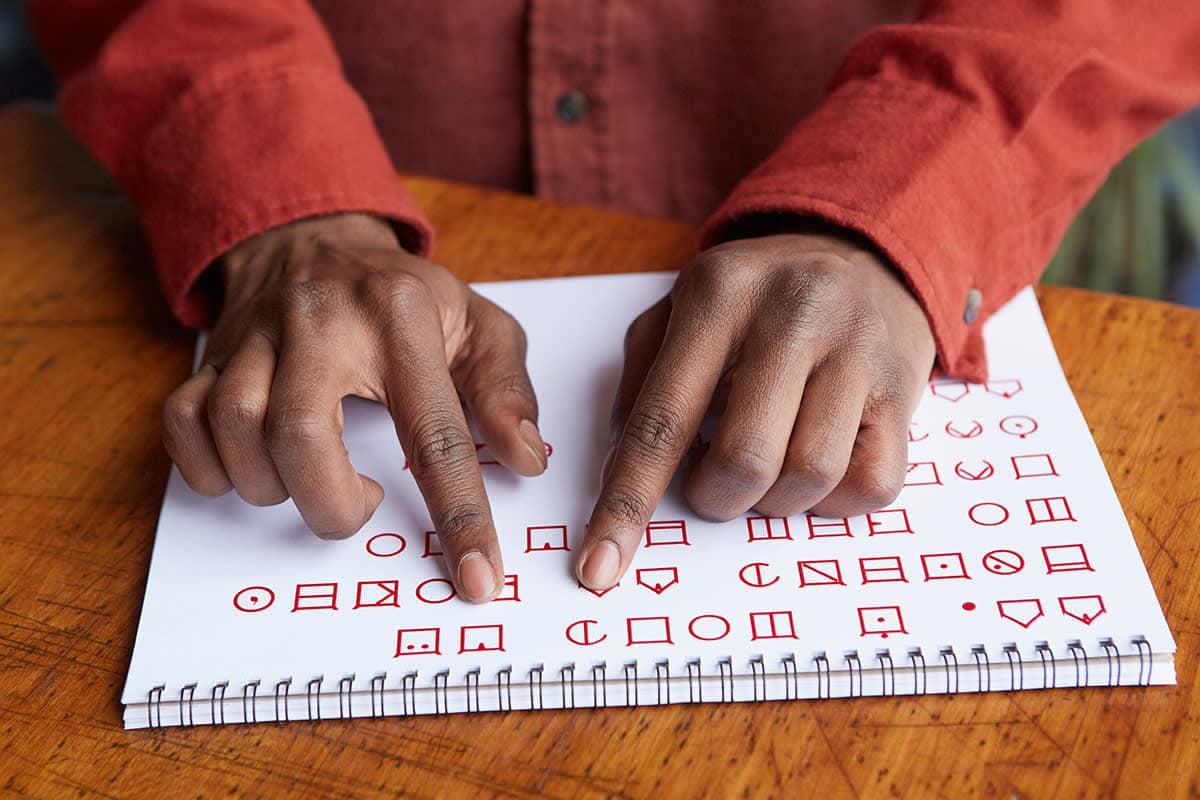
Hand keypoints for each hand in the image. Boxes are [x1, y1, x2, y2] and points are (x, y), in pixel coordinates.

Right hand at [162, 213, 546, 601]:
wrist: (315, 233)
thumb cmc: (406, 295)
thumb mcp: (479, 323)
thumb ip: (507, 390)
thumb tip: (527, 460)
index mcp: (401, 319)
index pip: (434, 432)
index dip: (458, 514)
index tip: (478, 578)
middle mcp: (321, 323)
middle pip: (300, 434)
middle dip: (331, 503)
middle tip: (364, 506)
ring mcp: (258, 336)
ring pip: (236, 428)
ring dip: (274, 485)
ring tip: (315, 478)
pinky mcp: (213, 353)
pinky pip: (182, 421)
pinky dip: (210, 467)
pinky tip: (254, 468)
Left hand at [576, 229, 935, 589]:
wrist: (863, 252)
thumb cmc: (752, 300)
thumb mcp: (677, 310)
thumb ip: (639, 383)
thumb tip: (620, 474)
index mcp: (716, 295)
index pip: (661, 419)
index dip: (627, 502)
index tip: (599, 568)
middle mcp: (792, 314)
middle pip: (744, 460)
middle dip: (717, 497)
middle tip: (714, 480)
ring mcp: (856, 349)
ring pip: (811, 477)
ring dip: (775, 501)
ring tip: (768, 465)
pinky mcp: (904, 388)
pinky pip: (873, 486)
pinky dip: (833, 503)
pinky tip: (817, 469)